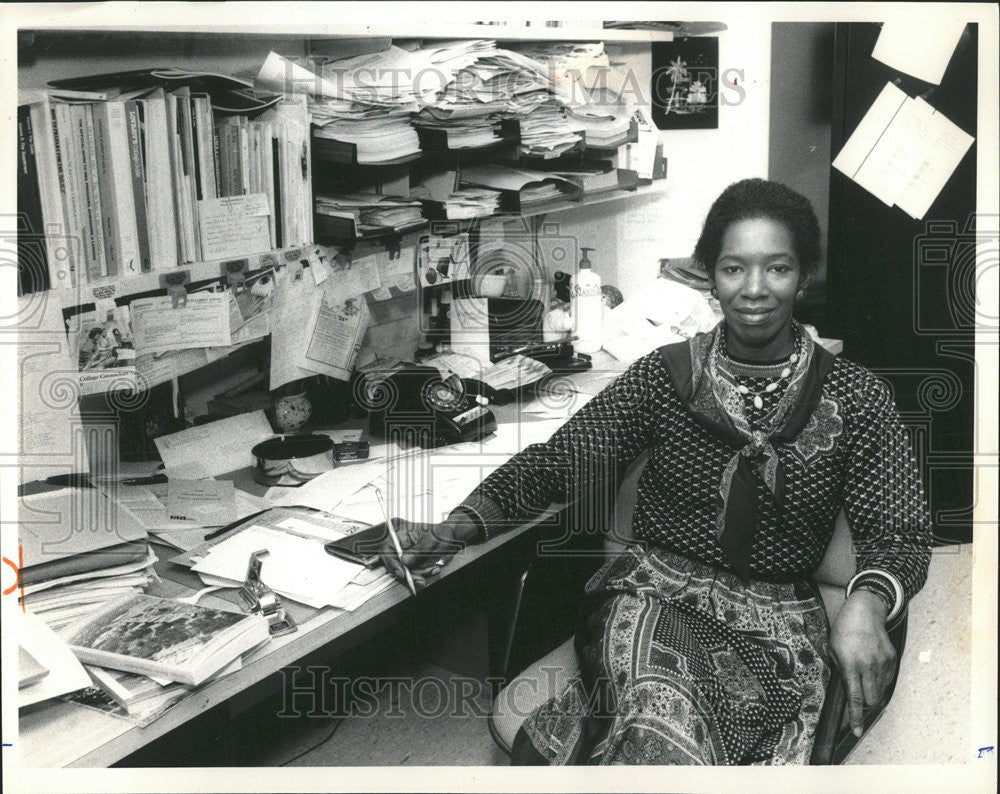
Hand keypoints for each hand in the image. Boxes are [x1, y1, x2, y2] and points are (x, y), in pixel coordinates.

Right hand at [376, 519, 463, 590]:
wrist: (451, 537)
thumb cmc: (440, 532)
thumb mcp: (430, 539)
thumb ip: (417, 549)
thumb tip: (405, 560)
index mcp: (400, 532)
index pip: (388, 548)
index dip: (392, 562)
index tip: (401, 572)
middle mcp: (401, 544)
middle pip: (396, 562)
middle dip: (408, 572)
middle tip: (419, 579)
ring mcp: (407, 554)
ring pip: (406, 569)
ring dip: (418, 573)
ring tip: (431, 570)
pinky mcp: (413, 562)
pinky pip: (414, 571)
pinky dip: (423, 573)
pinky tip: (432, 569)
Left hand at [829, 590, 895, 736]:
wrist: (865, 610)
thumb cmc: (844, 629)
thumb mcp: (833, 648)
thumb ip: (840, 670)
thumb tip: (846, 689)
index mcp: (851, 664)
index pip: (855, 697)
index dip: (855, 716)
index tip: (856, 731)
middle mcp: (869, 665)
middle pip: (871, 700)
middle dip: (865, 705)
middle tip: (858, 697)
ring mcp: (883, 662)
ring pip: (880, 691)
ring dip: (872, 692)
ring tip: (863, 678)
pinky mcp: (892, 659)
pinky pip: (887, 679)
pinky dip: (880, 681)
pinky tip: (871, 668)